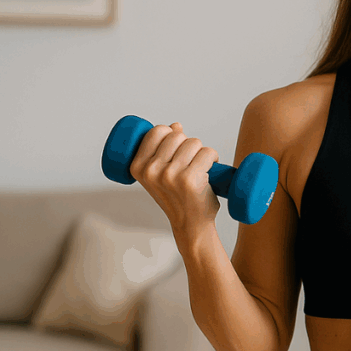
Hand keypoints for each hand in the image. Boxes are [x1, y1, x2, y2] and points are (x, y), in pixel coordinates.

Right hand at [128, 122, 220, 237]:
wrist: (190, 224)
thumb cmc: (177, 197)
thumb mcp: (160, 174)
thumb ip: (163, 149)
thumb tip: (176, 126)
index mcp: (137, 166)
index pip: (156, 131)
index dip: (171, 134)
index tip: (176, 149)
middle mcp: (151, 170)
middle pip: (177, 135)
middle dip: (188, 144)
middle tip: (190, 161)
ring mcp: (169, 175)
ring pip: (194, 142)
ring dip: (202, 152)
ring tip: (200, 167)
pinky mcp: (189, 179)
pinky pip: (208, 152)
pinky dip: (214, 158)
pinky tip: (211, 169)